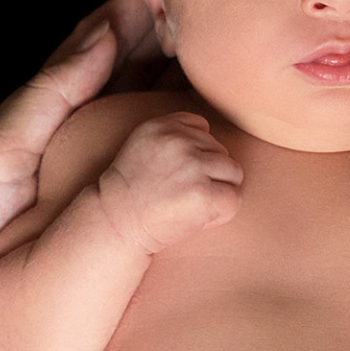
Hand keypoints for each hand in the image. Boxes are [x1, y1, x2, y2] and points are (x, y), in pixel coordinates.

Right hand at [97, 113, 243, 254]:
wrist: (115, 224)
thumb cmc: (132, 193)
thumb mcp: (144, 148)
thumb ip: (173, 137)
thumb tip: (214, 146)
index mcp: (161, 126)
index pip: (202, 127)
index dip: (197, 153)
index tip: (178, 173)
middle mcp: (178, 140)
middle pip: (221, 151)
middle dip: (208, 174)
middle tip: (181, 194)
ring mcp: (192, 165)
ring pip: (234, 172)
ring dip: (219, 191)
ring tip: (192, 205)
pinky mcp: (203, 193)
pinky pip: (234, 198)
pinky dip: (222, 213)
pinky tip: (199, 218)